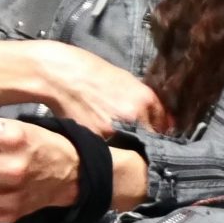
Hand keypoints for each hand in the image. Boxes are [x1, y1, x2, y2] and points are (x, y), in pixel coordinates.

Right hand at [29, 41, 172, 137]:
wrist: (60, 76)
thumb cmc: (91, 73)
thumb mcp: (126, 80)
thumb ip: (144, 101)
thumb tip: (159, 120)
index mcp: (144, 99)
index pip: (163, 125)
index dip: (161, 131)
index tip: (160, 136)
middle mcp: (134, 115)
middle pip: (149, 138)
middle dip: (145, 140)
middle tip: (135, 138)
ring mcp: (115, 130)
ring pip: (129, 146)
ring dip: (126, 146)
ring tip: (114, 137)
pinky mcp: (96, 139)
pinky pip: (108, 149)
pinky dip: (106, 147)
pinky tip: (98, 137)